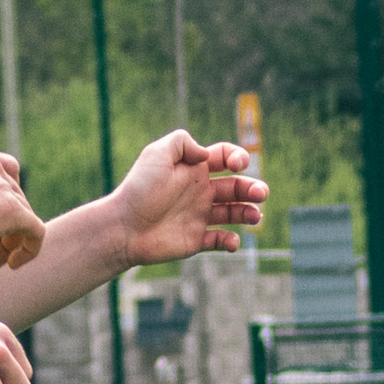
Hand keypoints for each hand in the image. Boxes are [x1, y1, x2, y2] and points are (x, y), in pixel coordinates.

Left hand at [111, 132, 266, 263]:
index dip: (238, 157)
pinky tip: (231, 241)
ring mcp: (199, 216)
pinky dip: (231, 241)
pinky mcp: (196, 240)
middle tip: (260, 193)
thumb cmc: (139, 189)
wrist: (123, 227)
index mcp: (194, 169)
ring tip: (254, 217)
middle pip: (237, 187)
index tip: (239, 164)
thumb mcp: (157, 153)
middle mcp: (200, 191)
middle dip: (252, 188)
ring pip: (235, 213)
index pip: (225, 158)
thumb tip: (206, 154)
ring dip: (249, 213)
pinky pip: (221, 240)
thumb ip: (183, 142)